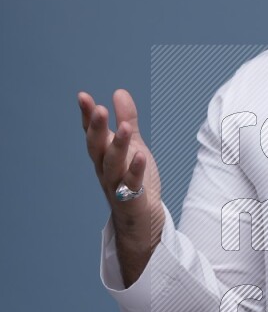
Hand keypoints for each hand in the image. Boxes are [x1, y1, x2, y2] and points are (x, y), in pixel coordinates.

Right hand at [78, 88, 164, 251]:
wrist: (142, 219)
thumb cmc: (134, 181)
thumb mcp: (132, 145)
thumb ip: (127, 120)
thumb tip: (119, 92)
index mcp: (103, 155)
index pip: (92, 133)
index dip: (86, 116)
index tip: (83, 96)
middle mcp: (104, 169)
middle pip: (96, 148)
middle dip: (96, 129)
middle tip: (99, 109)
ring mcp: (115, 185)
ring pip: (112, 164)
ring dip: (117, 146)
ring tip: (124, 127)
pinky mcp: (130, 200)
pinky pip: (131, 184)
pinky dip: (135, 170)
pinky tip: (141, 156)